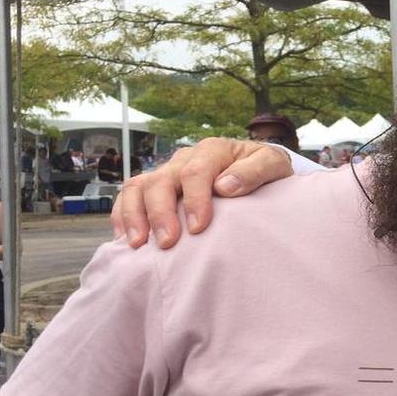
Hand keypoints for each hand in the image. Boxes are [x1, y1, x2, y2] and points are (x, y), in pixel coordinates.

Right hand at [111, 138, 292, 248]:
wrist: (258, 169)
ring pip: (138, 187)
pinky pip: (129, 197)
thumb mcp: (273, 165)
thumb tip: (225, 186)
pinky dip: (123, 216)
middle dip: (161, 212)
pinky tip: (127, 240)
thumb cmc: (266, 170)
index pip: (195, 171)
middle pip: (162, 180)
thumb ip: (254, 171)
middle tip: (167, 243)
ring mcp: (168, 172)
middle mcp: (184, 158)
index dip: (194, 200)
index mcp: (212, 150)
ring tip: (139, 245)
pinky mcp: (157, 187)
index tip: (198, 228)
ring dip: (134, 215)